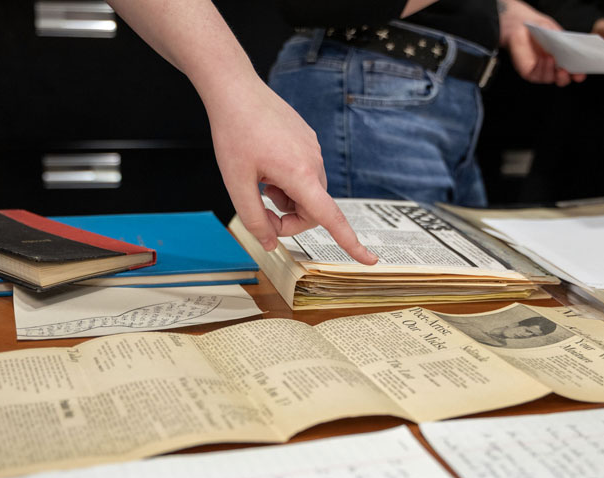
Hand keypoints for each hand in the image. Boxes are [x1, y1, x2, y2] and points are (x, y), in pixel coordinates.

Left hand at [104, 0, 376, 263]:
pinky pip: (304, 173)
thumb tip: (271, 244)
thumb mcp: (236, 185)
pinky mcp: (307, 140)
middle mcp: (314, 162)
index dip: (350, 242)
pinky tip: (265, 167)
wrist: (235, 90)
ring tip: (261, 183)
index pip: (330, 218)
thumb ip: (254, 219)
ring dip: (287, 200)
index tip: (370, 260)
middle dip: (290, 220)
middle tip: (261, 214)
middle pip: (313, 210)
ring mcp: (312, 149)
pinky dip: (287, 182)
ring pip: (308, 193)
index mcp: (300, 175)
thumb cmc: (234, 135)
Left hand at [498, 0, 585, 85]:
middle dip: (566, 77)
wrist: (523, 27)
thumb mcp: (557, 34)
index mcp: (564, 61)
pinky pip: (537, 75)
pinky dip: (542, 68)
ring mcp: (541, 72)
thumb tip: (575, 50)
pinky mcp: (529, 72)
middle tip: (567, 70)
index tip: (581, 75)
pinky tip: (545, 59)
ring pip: (549, 79)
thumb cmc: (542, 31)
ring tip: (553, 58)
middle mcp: (553, 69)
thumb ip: (566, 43)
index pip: (573, 73)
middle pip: (562, 80)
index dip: (578, 75)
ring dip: (552, 70)